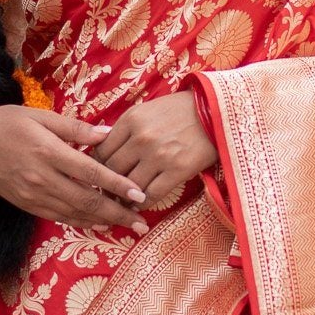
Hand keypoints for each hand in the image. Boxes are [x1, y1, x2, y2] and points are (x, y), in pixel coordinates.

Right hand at [0, 105, 149, 233]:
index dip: (117, 185)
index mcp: (48, 151)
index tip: (140, 194)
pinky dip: (82, 222)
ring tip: (128, 226)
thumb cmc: (8, 122)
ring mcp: (33, 195)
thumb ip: (75, 128)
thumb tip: (108, 133)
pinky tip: (99, 223)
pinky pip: (59, 217)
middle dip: (118, 213)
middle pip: (87, 200)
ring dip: (104, 221)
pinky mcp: (26, 204)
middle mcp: (42, 177)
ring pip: (75, 213)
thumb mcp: (41, 116)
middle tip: (142, 221)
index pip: (91, 172)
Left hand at [89, 91, 216, 203]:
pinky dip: (142, 203)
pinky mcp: (177, 170)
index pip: (101, 151)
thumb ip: (125, 128)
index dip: (97, 167)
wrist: (216, 111)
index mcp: (131, 120)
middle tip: (108, 192)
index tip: (100, 175)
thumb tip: (101, 144)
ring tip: (123, 201)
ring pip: (129, 185)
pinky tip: (140, 204)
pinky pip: (151, 195)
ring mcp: (159, 156)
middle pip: (112, 170)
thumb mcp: (147, 110)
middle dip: (108, 184)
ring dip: (124, 197)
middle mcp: (142, 138)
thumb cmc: (180, 110)